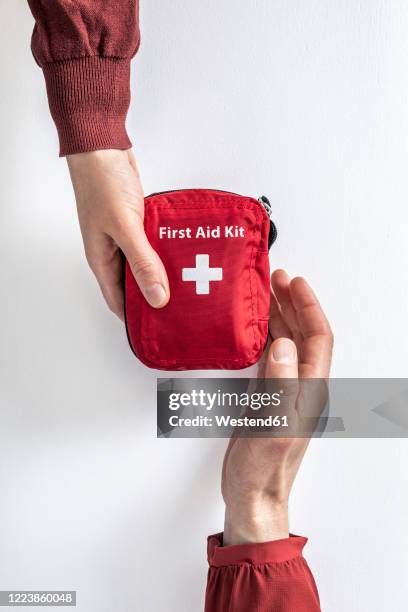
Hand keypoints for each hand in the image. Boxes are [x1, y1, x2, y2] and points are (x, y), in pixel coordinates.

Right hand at [67, 149, 169, 319]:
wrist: (103, 147)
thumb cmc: (103, 184)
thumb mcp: (124, 227)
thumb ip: (142, 262)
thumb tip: (157, 297)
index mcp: (102, 261)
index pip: (118, 301)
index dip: (137, 318)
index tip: (160, 329)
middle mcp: (113, 253)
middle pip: (135, 286)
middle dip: (155, 297)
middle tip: (183, 308)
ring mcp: (125, 238)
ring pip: (146, 265)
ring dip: (164, 273)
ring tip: (191, 284)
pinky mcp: (137, 224)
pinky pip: (153, 245)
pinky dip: (166, 252)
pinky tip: (185, 256)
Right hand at [222, 269, 332, 544]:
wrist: (253, 495)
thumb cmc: (264, 468)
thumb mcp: (274, 424)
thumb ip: (280, 385)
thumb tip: (283, 346)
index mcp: (310, 389)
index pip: (318, 337)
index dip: (309, 306)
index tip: (295, 282)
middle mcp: (301, 386)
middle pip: (303, 334)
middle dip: (293, 302)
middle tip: (277, 278)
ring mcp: (285, 390)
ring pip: (287, 342)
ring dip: (279, 315)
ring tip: (266, 292)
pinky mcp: (267, 396)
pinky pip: (270, 356)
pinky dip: (264, 334)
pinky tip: (253, 327)